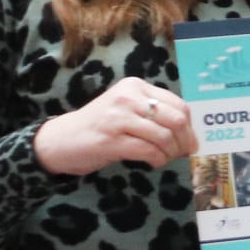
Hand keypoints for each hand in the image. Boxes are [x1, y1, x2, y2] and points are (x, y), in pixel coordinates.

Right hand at [34, 77, 194, 175]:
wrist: (59, 140)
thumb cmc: (99, 126)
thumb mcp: (127, 109)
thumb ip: (153, 113)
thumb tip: (189, 133)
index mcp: (135, 87)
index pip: (178, 104)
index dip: (190, 126)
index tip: (190, 141)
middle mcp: (127, 98)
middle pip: (176, 119)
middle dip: (185, 140)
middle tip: (183, 153)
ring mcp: (118, 118)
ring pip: (164, 136)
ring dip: (171, 152)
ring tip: (165, 158)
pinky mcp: (110, 140)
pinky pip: (148, 151)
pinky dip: (158, 159)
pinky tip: (154, 163)